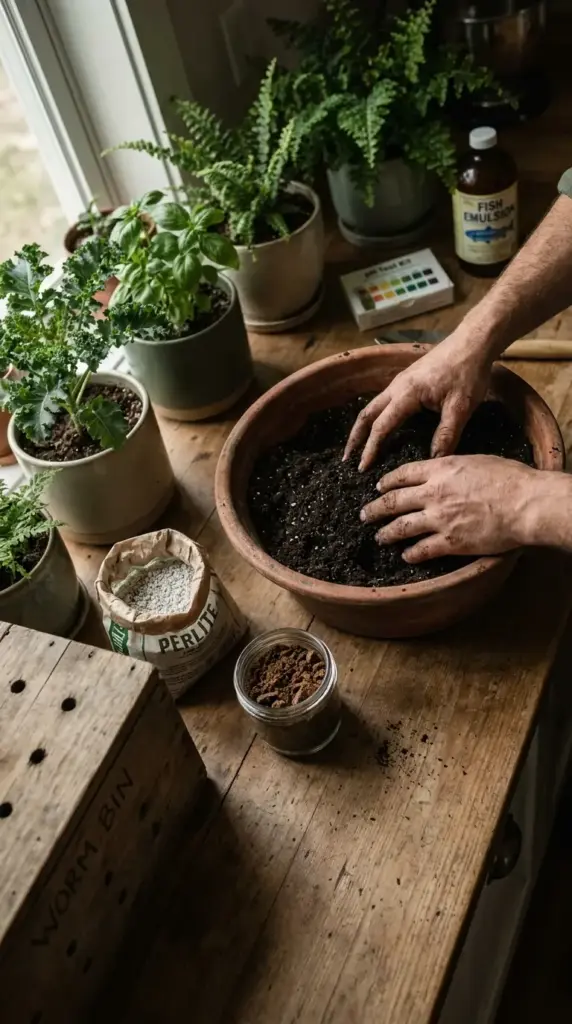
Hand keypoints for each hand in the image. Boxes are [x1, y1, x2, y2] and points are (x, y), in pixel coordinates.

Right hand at [344, 333, 492, 470]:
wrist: (472, 342)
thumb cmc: (467, 372)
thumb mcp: (461, 407)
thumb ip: (447, 434)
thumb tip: (434, 460)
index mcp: (406, 394)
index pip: (382, 426)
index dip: (371, 448)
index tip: (363, 467)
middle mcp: (396, 387)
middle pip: (367, 414)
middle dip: (355, 438)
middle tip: (348, 459)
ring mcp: (400, 381)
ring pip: (373, 406)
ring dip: (362, 427)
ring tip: (358, 446)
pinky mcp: (406, 379)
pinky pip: (383, 401)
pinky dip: (374, 417)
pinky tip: (379, 426)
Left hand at [360, 454, 541, 563]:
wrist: (525, 504)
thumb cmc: (509, 479)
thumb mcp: (476, 461)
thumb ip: (452, 466)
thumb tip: (443, 470)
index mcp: (440, 470)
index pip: (403, 474)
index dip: (387, 482)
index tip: (379, 486)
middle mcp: (433, 494)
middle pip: (393, 501)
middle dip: (375, 508)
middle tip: (365, 514)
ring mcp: (439, 519)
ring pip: (401, 527)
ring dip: (386, 533)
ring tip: (378, 537)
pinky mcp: (450, 542)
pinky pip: (421, 550)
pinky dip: (411, 554)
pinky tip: (406, 556)